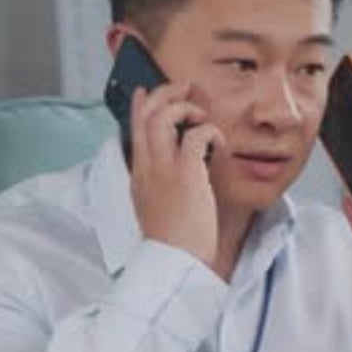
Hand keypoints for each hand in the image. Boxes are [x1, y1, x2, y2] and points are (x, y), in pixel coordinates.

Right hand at [130, 83, 224, 267]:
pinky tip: (218, 143)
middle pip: (146, 113)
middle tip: (184, 88)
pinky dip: (210, 130)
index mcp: (139, 176)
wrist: (174, 263)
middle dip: (165, 93)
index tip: (145, 91)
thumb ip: (159, 187)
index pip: (133, 129)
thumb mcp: (155, 210)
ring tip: (202, 115)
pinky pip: (196, 135)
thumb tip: (176, 174)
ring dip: (185, 107)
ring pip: (164, 116)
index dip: (139, 105)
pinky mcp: (186, 174)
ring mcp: (164, 169)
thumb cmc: (173, 243)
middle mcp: (147, 168)